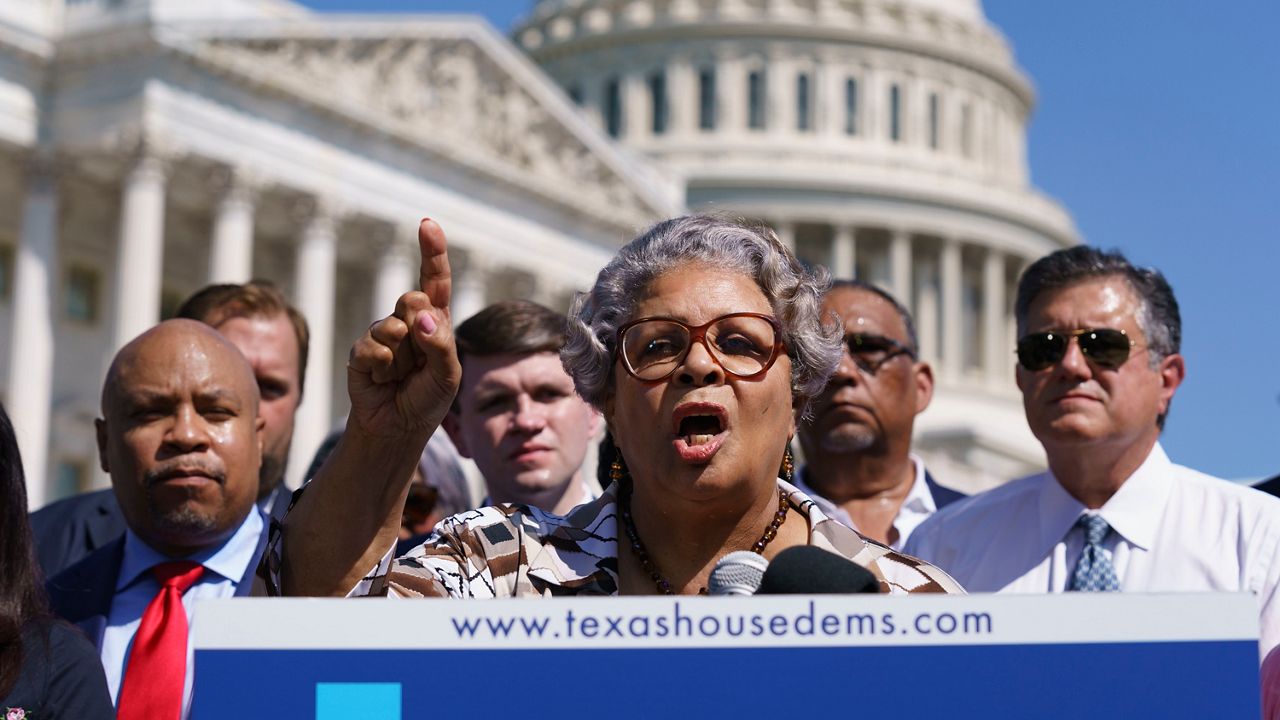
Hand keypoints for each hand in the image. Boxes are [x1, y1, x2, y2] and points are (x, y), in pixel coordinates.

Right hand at [347, 219, 462, 440]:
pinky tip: (383, 381)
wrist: (399, 427)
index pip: (435, 280)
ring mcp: (381, 333)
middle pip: (412, 299)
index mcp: (435, 319)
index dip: (432, 251)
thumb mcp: (448, 374)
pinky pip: (373, 349)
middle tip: (420, 359)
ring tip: (401, 376)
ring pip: (392, 327)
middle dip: (419, 329)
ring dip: (402, 358)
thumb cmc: (428, 398)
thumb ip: (441, 344)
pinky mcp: (361, 351)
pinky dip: (382, 370)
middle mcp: (408, 320)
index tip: (427, 225)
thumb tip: (421, 318)